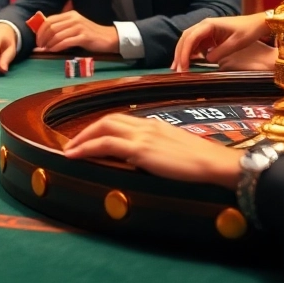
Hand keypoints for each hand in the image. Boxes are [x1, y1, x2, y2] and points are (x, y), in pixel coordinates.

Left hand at [33, 11, 118, 53]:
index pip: (49, 20)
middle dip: (43, 38)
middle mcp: (74, 19)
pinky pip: (66, 42)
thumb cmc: (89, 34)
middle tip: (40, 46)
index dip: (41, 30)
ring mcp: (79, 27)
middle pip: (52, 27)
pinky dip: (57, 47)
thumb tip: (44, 34)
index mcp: (70, 14)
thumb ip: (62, 27)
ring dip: (49, 44)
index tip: (37, 39)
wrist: (108, 38)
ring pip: (57, 35)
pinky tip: (53, 50)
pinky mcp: (84, 37)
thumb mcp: (75, 26)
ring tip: (46, 49)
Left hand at [63, 114, 242, 189]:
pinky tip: (76, 156)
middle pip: (107, 120)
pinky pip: (106, 145)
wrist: (214, 163)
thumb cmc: (200, 161)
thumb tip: (145, 157)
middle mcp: (145, 125)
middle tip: (73, 144)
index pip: (121, 119)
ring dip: (82, 139)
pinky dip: (87, 148)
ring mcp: (142, 136)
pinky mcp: (140, 150)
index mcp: (153, 124)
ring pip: (103, 129)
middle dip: (86, 130)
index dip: (101, 127)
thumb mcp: (175, 148)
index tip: (90, 137)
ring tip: (69, 151)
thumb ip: (158, 147)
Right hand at [171, 13, 270, 71]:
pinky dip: (190, 54)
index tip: (183, 66)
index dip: (184, 52)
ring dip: (182, 54)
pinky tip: (188, 63)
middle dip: (179, 54)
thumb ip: (220, 52)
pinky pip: (195, 44)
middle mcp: (204, 25)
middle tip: (176, 70)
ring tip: (178, 68)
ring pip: (188, 41)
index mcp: (208, 24)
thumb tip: (206, 60)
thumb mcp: (236, 43)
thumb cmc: (248, 31)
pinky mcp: (209, 36)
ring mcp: (206, 30)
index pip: (191, 38)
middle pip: (185, 39)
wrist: (257, 24)